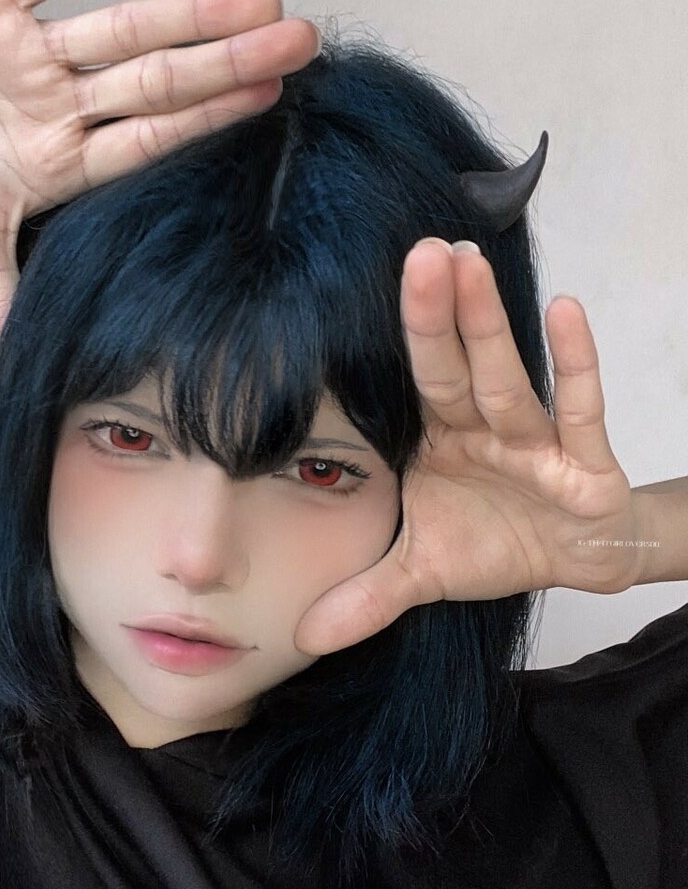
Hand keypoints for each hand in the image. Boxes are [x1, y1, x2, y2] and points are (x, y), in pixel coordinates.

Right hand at [0, 0, 320, 347]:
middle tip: (303, 39)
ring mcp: (39, 49)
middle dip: (227, 60)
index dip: (209, 117)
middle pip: (160, 78)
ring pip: (126, 25)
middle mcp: (69, 99)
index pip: (152, 135)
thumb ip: (1, 300)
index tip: (271, 98)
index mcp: (69, 158)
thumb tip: (21, 365)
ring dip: (191, 11)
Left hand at [292, 239, 638, 656]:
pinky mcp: (585, 461)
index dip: (391, 341)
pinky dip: (574, 364)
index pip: (409, 383)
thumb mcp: (424, 574)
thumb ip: (367, 598)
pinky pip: (578, 408)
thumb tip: (303, 638)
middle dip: (433, 311)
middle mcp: (482, 427)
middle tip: (415, 250)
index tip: (355, 284)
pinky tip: (565, 310)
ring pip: (505, 379)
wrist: (580, 558)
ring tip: (464, 262)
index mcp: (438, 439)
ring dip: (485, 324)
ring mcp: (533, 439)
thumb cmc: (498, 540)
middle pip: (452, 366)